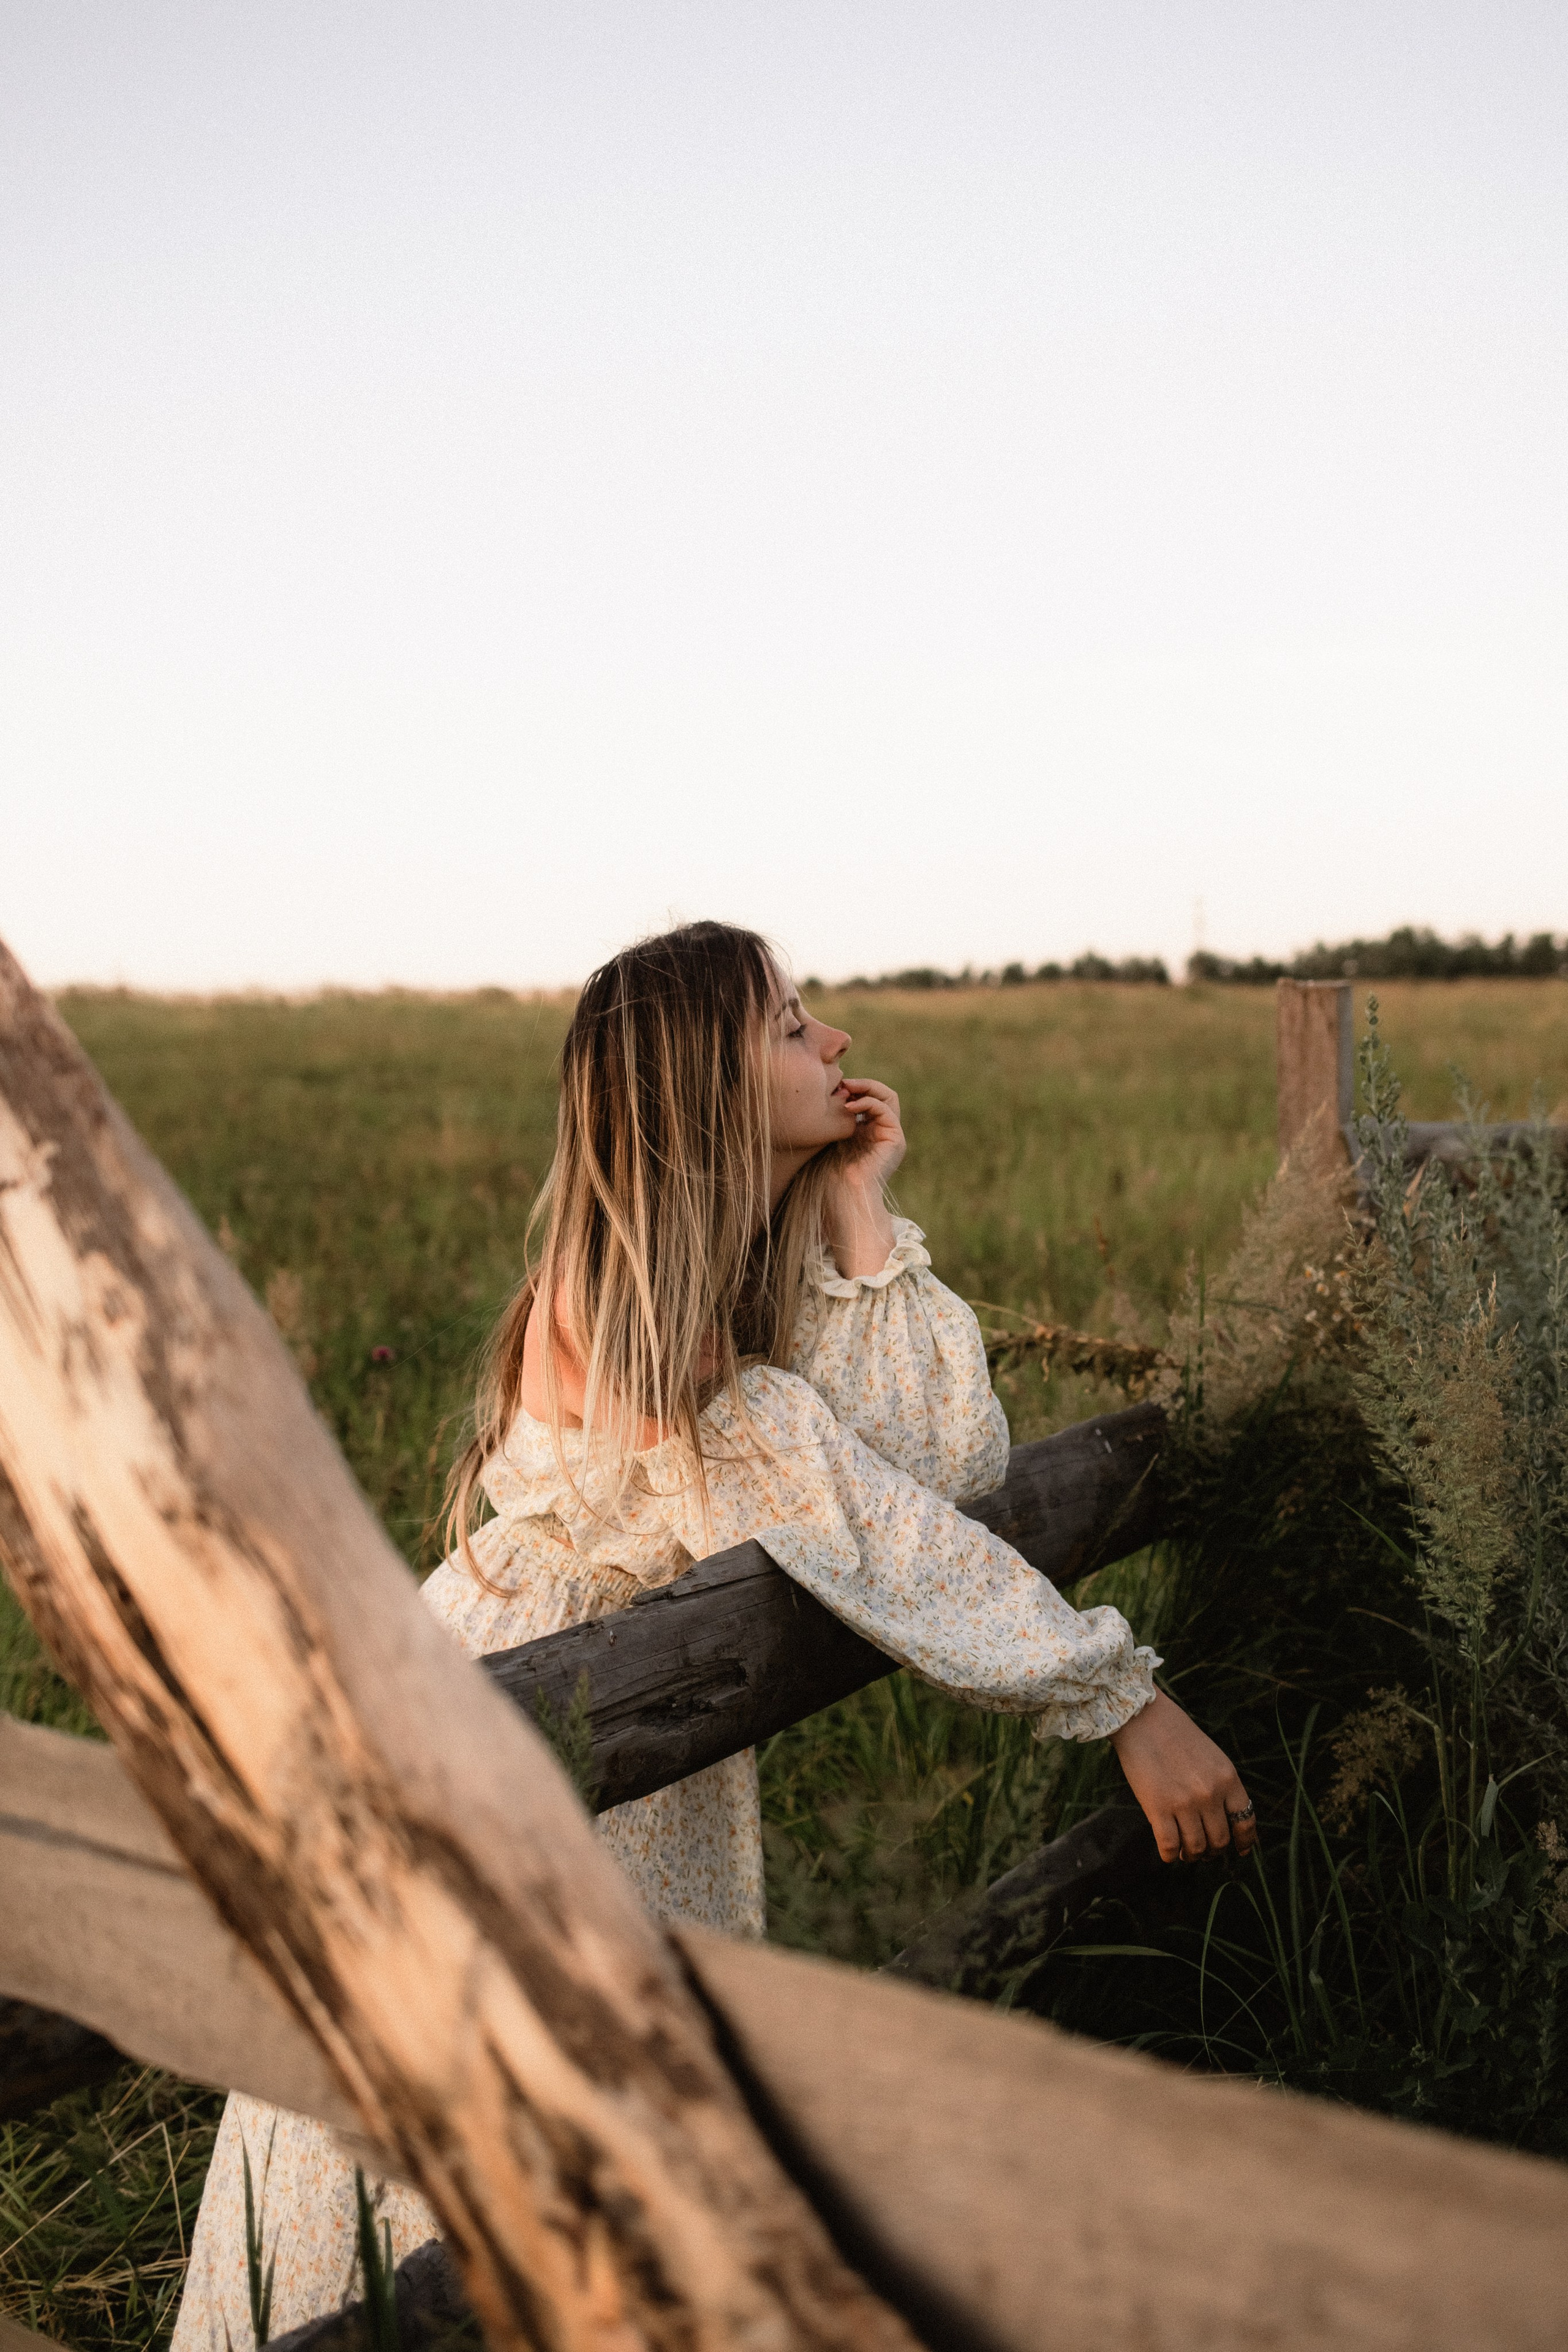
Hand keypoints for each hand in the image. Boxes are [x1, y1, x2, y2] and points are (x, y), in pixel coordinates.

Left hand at [823, 1078, 904, 1277]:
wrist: (842, 1197)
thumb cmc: (829, 1175)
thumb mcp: (829, 1139)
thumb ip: (833, 1120)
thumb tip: (822, 1095)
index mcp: (868, 1131)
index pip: (870, 1097)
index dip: (854, 1087)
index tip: (833, 1086)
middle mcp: (883, 1132)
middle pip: (883, 1094)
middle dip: (863, 1083)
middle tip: (843, 1082)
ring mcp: (891, 1136)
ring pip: (889, 1097)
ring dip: (868, 1088)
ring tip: (846, 1090)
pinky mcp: (895, 1140)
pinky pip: (887, 1110)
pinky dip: (868, 1102)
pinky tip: (849, 1106)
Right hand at [1109, 1691, 1258, 1862]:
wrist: (1142, 1717)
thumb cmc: (1176, 1735)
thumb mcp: (1212, 1757)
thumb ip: (1222, 1787)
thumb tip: (1229, 1820)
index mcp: (1228, 1778)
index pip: (1246, 1822)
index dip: (1244, 1842)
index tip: (1240, 1851)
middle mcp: (1210, 1794)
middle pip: (1220, 1840)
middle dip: (1212, 1851)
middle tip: (1203, 1849)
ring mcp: (1184, 1803)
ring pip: (1196, 1848)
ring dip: (1191, 1856)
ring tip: (1185, 1852)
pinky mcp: (1157, 1808)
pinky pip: (1170, 1847)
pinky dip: (1170, 1855)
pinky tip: (1168, 1852)